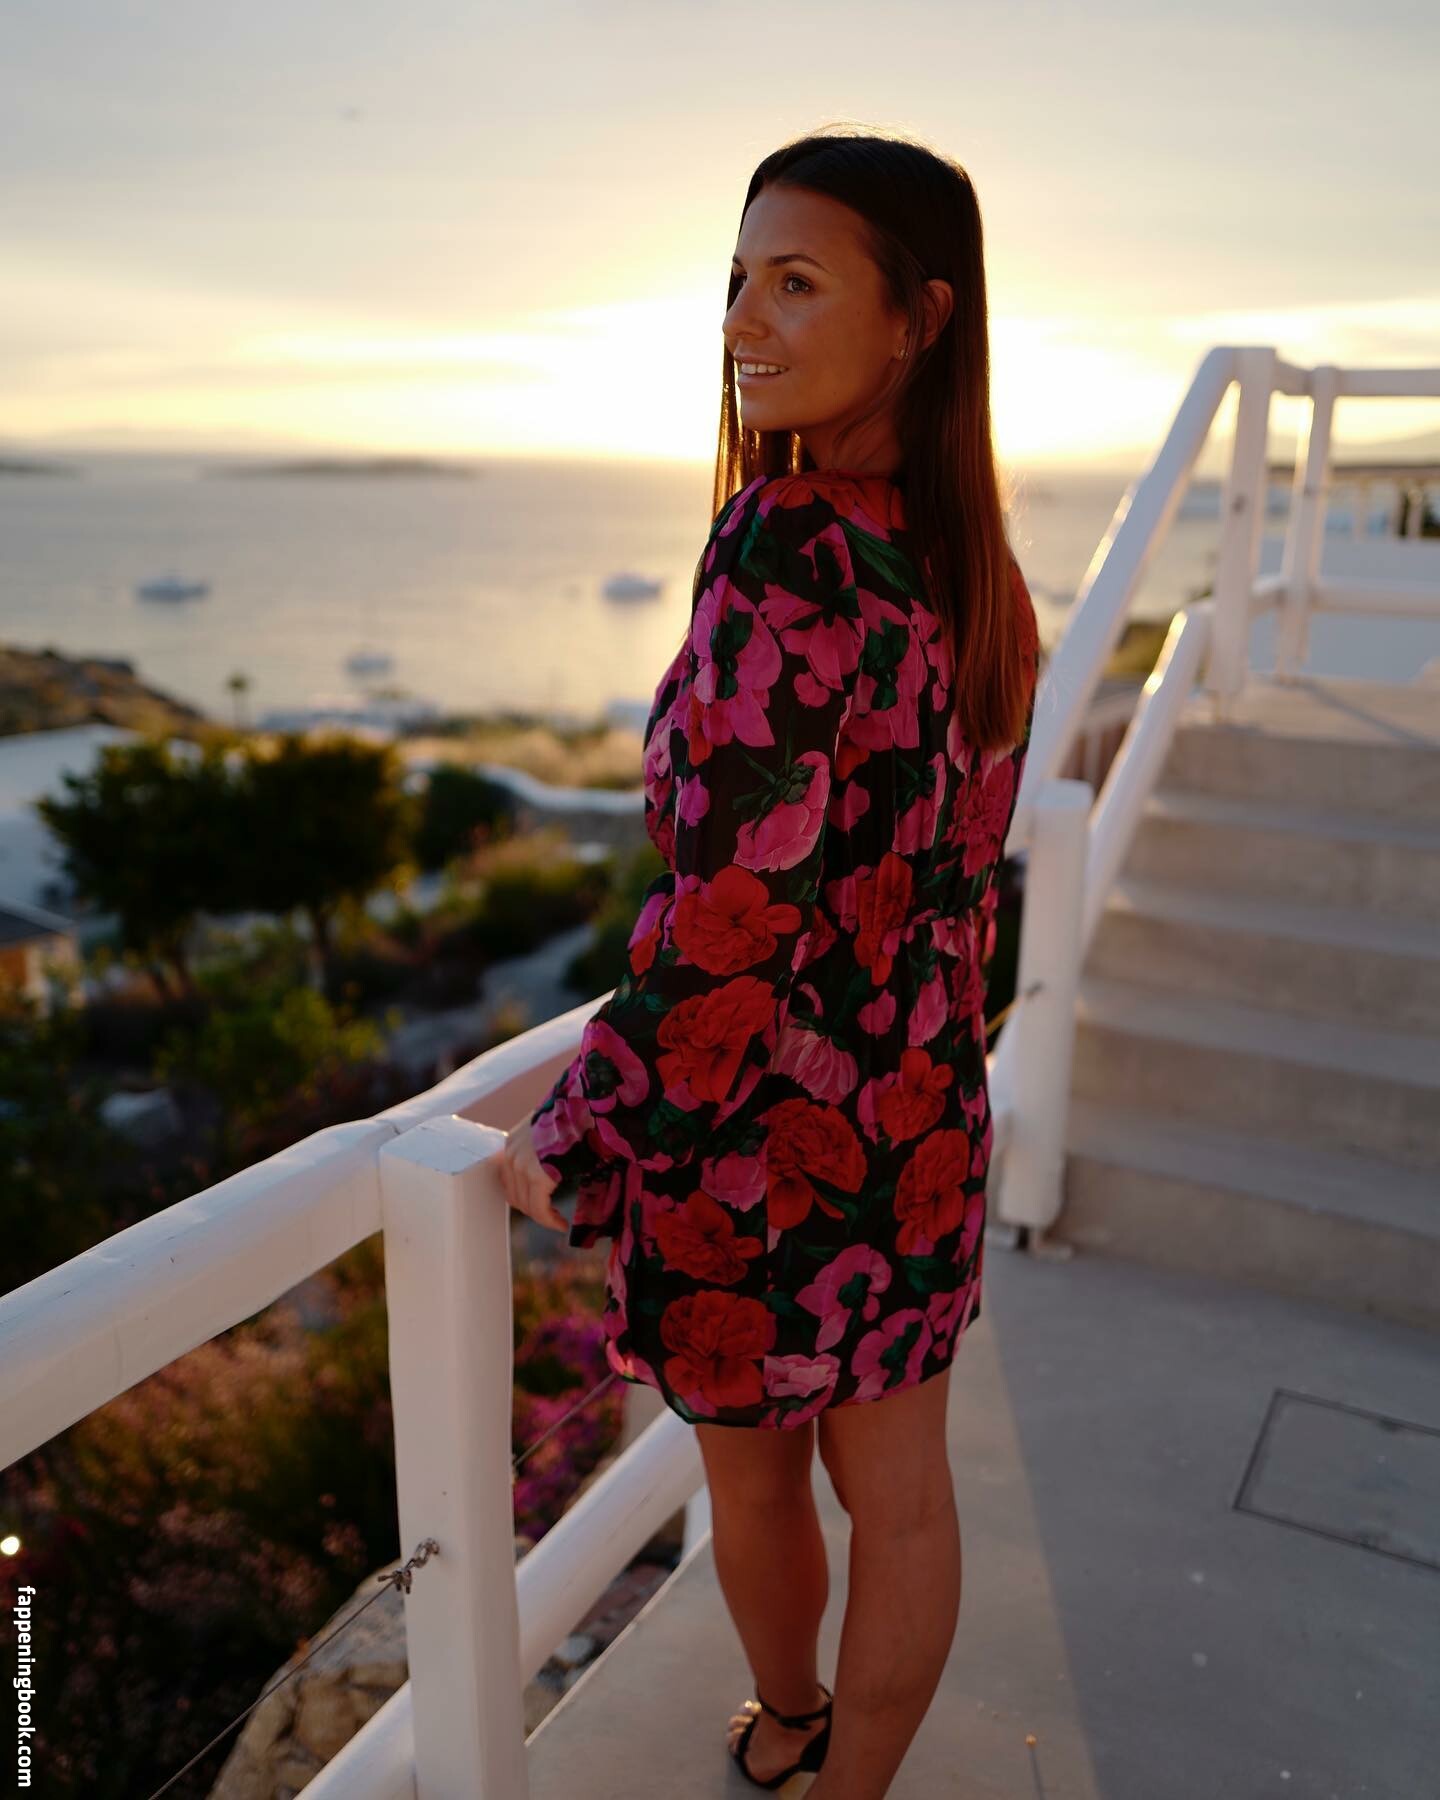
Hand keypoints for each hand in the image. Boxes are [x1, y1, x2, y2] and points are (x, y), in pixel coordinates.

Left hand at [487, 1112, 568, 1234]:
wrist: (584, 1106)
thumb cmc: (573, 1116)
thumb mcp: (548, 1130)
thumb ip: (540, 1149)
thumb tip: (548, 1168)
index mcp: (512, 1143)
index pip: (509, 1181)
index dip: (524, 1197)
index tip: (538, 1205)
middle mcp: (510, 1155)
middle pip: (515, 1196)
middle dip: (533, 1209)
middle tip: (550, 1216)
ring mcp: (521, 1166)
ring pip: (527, 1206)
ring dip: (543, 1217)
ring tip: (558, 1221)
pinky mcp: (537, 1177)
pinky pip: (540, 1210)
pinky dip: (550, 1221)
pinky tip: (561, 1224)